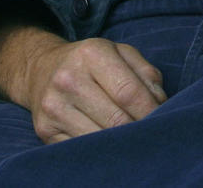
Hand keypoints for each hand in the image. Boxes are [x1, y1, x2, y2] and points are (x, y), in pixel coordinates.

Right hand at [0, 27, 167, 142]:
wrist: (41, 69)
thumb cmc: (92, 62)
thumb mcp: (121, 53)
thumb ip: (146, 74)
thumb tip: (158, 103)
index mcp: (92, 54)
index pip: (128, 92)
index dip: (150, 110)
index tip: (161, 119)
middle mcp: (68, 79)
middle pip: (115, 119)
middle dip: (138, 128)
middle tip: (149, 131)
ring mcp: (53, 106)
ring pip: (99, 138)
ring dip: (121, 142)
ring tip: (132, 137)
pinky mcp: (44, 130)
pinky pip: (80, 148)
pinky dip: (100, 149)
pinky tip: (109, 142)